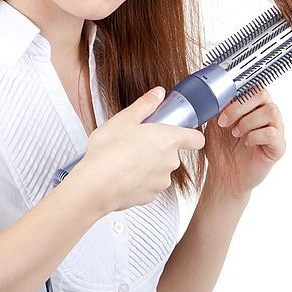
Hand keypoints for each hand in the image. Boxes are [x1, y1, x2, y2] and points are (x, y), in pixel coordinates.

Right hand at [72, 87, 204, 213]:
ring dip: (148, 165)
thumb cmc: (109, 151)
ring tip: (125, 159)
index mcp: (168, 140)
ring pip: (159, 170)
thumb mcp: (125, 118)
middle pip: (172, 153)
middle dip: (157, 148)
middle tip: (136, 141)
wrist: (96, 184)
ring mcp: (161, 182)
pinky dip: (138, 180)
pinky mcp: (149, 197)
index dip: (190, 134)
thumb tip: (158, 94)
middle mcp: (170, 162)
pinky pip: (148, 185)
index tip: (181, 131)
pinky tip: (122, 174)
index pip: (196, 139)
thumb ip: (145, 104)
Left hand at [203, 87, 285, 198]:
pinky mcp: (278, 147)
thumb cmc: (221, 148)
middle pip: (263, 94)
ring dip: (248, 121)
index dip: (236, 92)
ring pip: (271, 111)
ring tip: (235, 133)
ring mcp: (275, 130)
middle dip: (240, 106)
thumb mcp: (214, 122)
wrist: (223, 175)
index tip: (220, 105)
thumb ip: (217, 105)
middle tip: (224, 122)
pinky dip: (256, 136)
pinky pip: (273, 133)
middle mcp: (266, 114)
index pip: (253, 85)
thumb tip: (210, 91)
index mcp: (252, 105)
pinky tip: (247, 143)